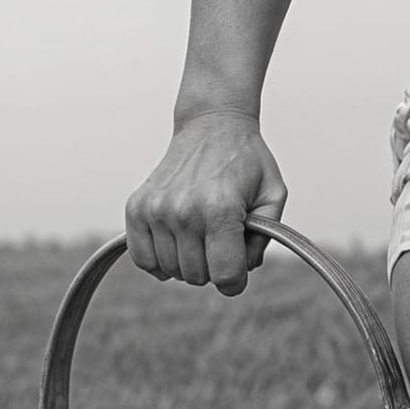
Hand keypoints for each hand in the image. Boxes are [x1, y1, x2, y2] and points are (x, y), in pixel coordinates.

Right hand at [125, 110, 287, 293]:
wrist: (211, 126)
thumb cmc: (245, 162)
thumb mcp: (273, 195)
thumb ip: (265, 237)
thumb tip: (244, 268)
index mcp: (221, 209)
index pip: (225, 275)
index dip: (236, 282)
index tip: (239, 269)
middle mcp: (183, 211)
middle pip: (197, 277)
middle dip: (214, 268)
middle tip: (221, 241)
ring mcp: (155, 209)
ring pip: (171, 271)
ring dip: (188, 262)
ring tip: (200, 235)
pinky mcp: (136, 207)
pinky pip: (142, 259)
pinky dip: (159, 260)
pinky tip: (176, 243)